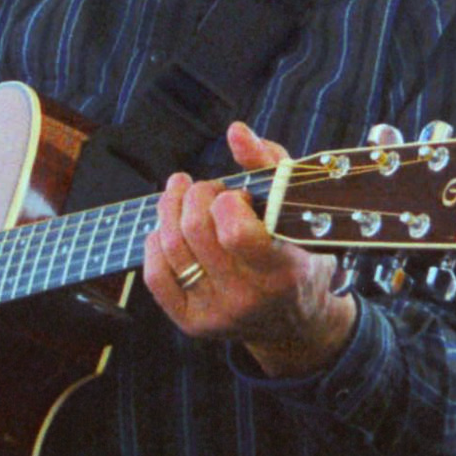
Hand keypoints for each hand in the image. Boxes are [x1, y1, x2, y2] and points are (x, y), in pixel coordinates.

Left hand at [143, 122, 355, 376]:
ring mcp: (218, 314)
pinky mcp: (193, 324)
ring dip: (171, 208)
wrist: (299, 322)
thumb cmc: (299, 251)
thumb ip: (270, 165)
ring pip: (171, 247)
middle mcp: (249, 298)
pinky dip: (156, 243)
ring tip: (184, 195)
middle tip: (209, 190)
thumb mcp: (299, 208)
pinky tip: (169, 229)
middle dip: (197, 194)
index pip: (236, 233)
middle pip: (196, 231)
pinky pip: (156, 275)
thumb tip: (235, 132)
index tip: (236, 195)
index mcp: (282, 270)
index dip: (227, 202)